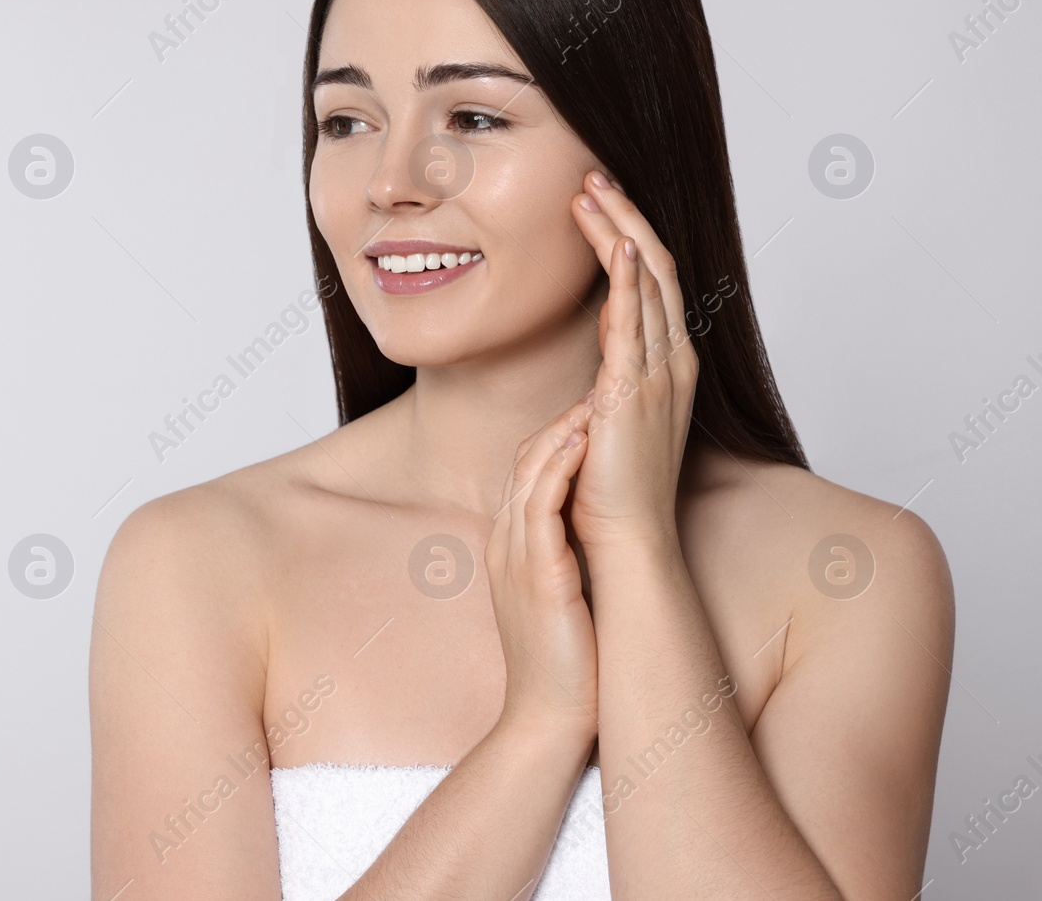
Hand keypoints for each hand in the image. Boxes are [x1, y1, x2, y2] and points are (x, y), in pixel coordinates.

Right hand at [485, 399, 599, 739]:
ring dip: (562, 430)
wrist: (550, 721)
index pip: (528, 471)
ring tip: (596, 398)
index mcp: (513, 546)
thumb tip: (598, 528)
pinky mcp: (535, 574)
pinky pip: (540, 505)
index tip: (598, 407)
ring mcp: (515, 557)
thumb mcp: (562, 594)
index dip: (560, 433)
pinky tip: (585, 442)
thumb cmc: (568, 664)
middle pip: (524, 459)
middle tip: (599, 385)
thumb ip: (568, 554)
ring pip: (529, 473)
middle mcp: (507, 543)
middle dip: (561, 418)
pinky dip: (559, 467)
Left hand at [567, 171, 698, 553]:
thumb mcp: (604, 424)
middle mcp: (671, 363)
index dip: (626, 237)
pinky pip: (636, 321)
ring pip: (647, 282)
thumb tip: (585, 382)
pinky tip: (617, 242)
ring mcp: (659, 375)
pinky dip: (629, 277)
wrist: (625, 544)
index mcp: (665, 368)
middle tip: (591, 176)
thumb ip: (601, 392)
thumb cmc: (609, 494)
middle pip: (655, 268)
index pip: (650, 284)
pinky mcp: (634, 393)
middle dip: (624, 216)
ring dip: (619, 230)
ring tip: (588, 190)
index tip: (597, 202)